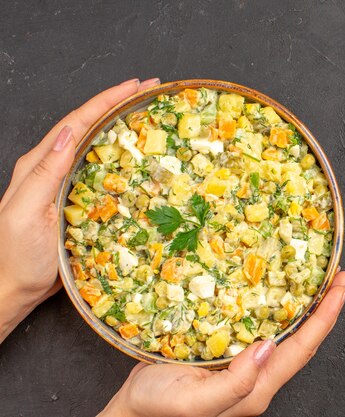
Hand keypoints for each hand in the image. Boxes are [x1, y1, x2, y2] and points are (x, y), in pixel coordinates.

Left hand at [0, 77, 160, 341]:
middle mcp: (54, 168)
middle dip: (118, 104)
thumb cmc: (17, 255)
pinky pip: (104, 172)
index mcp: (40, 164)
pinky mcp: (80, 201)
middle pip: (89, 126)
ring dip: (122, 127)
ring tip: (148, 115)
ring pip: (98, 146)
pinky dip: (123, 158)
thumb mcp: (26, 212)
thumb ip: (45, 172)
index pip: (77, 122)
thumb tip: (70, 132)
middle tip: (149, 91)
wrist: (14, 287)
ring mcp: (68, 184)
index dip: (106, 101)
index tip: (135, 85)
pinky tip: (139, 158)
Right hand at [99, 270, 344, 416]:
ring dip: (304, 303)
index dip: (327, 314)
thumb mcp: (194, 401)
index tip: (342, 284)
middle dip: (324, 305)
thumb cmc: (157, 409)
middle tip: (338, 274)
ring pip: (284, 330)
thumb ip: (235, 381)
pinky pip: (260, 324)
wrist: (132, 411)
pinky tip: (273, 287)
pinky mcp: (228, 351)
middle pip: (302, 337)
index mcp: (257, 387)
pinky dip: (274, 304)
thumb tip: (268, 347)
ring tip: (315, 276)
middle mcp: (258, 374)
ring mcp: (244, 363)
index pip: (303, 346)